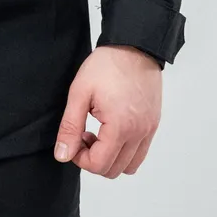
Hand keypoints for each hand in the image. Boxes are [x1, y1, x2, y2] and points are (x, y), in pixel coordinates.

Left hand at [53, 45, 161, 177]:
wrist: (134, 46)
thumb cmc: (106, 65)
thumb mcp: (79, 93)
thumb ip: (70, 127)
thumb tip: (63, 155)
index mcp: (120, 127)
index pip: (99, 165)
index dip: (80, 158)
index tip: (74, 138)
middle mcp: (139, 134)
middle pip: (114, 170)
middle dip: (94, 159)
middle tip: (84, 134)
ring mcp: (149, 130)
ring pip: (129, 166)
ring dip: (110, 157)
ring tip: (99, 133)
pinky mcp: (153, 124)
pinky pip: (140, 153)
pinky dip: (125, 151)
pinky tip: (113, 129)